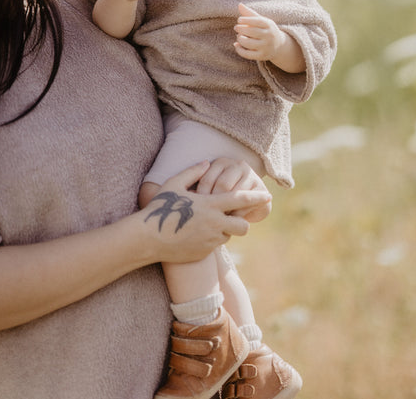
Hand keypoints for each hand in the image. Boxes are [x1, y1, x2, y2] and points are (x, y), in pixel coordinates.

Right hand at [141, 162, 270, 262]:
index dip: (256, 198)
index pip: (241, 200)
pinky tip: (199, 233)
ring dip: (226, 230)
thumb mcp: (174, 184)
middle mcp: (214, 224)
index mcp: (210, 205)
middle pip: (243, 225)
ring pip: (229, 236)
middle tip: (236, 216)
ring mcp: (209, 241)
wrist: (148, 238)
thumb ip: (193, 172)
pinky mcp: (203, 253)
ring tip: (212, 223)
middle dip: (243, 221)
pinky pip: (215, 246)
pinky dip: (212, 239)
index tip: (267, 196)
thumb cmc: (160, 207)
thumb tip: (207, 163)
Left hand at [195, 157, 271, 222]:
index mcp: (221, 163)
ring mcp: (250, 176)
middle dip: (215, 204)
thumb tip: (189, 198)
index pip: (206, 179)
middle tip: (208, 218)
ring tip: (218, 221)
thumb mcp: (209, 189)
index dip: (200, 197)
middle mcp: (237, 165)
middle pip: (222, 186)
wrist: (250, 201)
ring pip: (235, 195)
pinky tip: (231, 223)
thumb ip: (200, 190)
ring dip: (227, 211)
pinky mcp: (261, 189)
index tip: (196, 211)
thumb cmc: (221, 197)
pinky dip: (238, 215)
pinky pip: (247, 204)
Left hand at [234, 3, 305, 72]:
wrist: (279, 45)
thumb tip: (239, 4)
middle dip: (241, 29)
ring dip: (240, 39)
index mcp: (269, 25)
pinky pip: (247, 54)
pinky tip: (236, 45)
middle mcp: (269, 36)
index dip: (246, 20)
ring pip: (248, 43)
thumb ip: (250, 13)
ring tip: (239, 36)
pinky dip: (239, 50)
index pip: (257, 21)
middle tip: (236, 27)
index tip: (239, 20)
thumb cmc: (266, 30)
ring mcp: (266, 47)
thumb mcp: (261, 21)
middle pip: (252, 32)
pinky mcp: (262, 56)